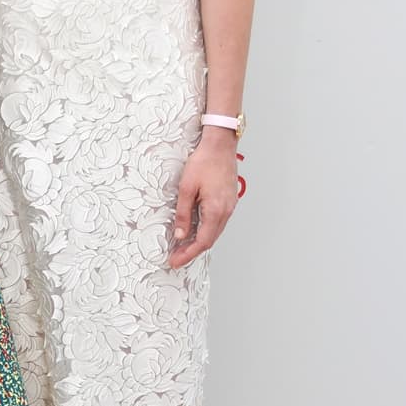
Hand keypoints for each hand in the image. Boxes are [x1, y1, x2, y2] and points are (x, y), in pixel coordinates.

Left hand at [168, 130, 238, 268]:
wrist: (220, 145)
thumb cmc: (204, 161)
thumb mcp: (186, 188)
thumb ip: (184, 214)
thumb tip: (181, 234)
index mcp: (215, 210)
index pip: (202, 241)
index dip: (188, 254)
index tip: (176, 261)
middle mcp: (226, 211)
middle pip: (210, 240)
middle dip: (192, 251)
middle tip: (177, 257)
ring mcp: (230, 206)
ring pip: (215, 232)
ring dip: (200, 241)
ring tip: (183, 247)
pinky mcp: (229, 200)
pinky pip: (218, 222)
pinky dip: (206, 230)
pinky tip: (196, 230)